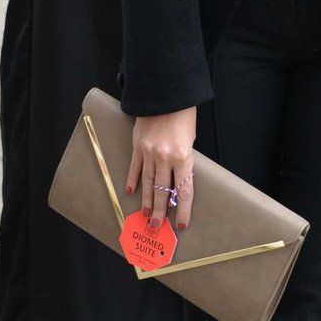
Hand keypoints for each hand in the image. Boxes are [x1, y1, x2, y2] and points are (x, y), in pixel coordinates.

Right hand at [126, 107, 196, 231]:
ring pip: (147, 183)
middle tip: (157, 227)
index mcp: (183, 156)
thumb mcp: (190, 138)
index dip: (183, 210)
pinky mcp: (138, 145)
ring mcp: (149, 152)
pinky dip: (132, 180)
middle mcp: (165, 157)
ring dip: (147, 201)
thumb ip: (183, 158)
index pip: (184, 190)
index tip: (181, 224)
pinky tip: (131, 192)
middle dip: (161, 212)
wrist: (165, 93)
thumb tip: (177, 177)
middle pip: (163, 191)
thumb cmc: (183, 114)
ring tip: (146, 216)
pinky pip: (135, 167)